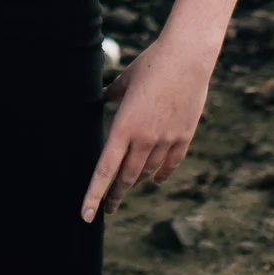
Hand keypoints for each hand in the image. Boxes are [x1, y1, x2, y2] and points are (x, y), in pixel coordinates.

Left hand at [82, 31, 214, 220]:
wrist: (187, 58)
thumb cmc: (151, 63)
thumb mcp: (125, 80)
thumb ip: (113, 94)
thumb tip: (103, 98)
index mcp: (124, 126)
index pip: (105, 170)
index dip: (94, 195)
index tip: (86, 216)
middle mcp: (144, 139)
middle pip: (126, 178)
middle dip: (115, 196)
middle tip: (107, 209)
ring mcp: (165, 140)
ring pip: (148, 172)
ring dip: (137, 181)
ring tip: (127, 187)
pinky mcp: (184, 137)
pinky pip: (170, 165)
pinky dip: (161, 174)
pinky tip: (155, 180)